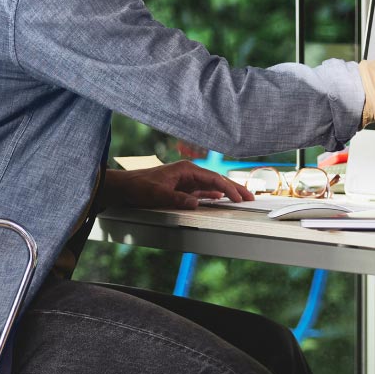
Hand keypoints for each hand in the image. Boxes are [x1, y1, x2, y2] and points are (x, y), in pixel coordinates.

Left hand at [102, 161, 254, 209]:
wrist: (125, 187)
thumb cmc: (139, 187)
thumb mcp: (157, 194)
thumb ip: (177, 199)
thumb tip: (196, 203)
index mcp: (186, 170)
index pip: (214, 179)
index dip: (230, 188)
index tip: (241, 197)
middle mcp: (188, 173)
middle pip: (216, 180)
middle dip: (234, 188)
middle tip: (250, 198)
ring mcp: (185, 181)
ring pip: (211, 186)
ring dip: (226, 192)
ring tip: (240, 198)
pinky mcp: (181, 189)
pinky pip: (202, 192)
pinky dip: (213, 195)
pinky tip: (220, 198)